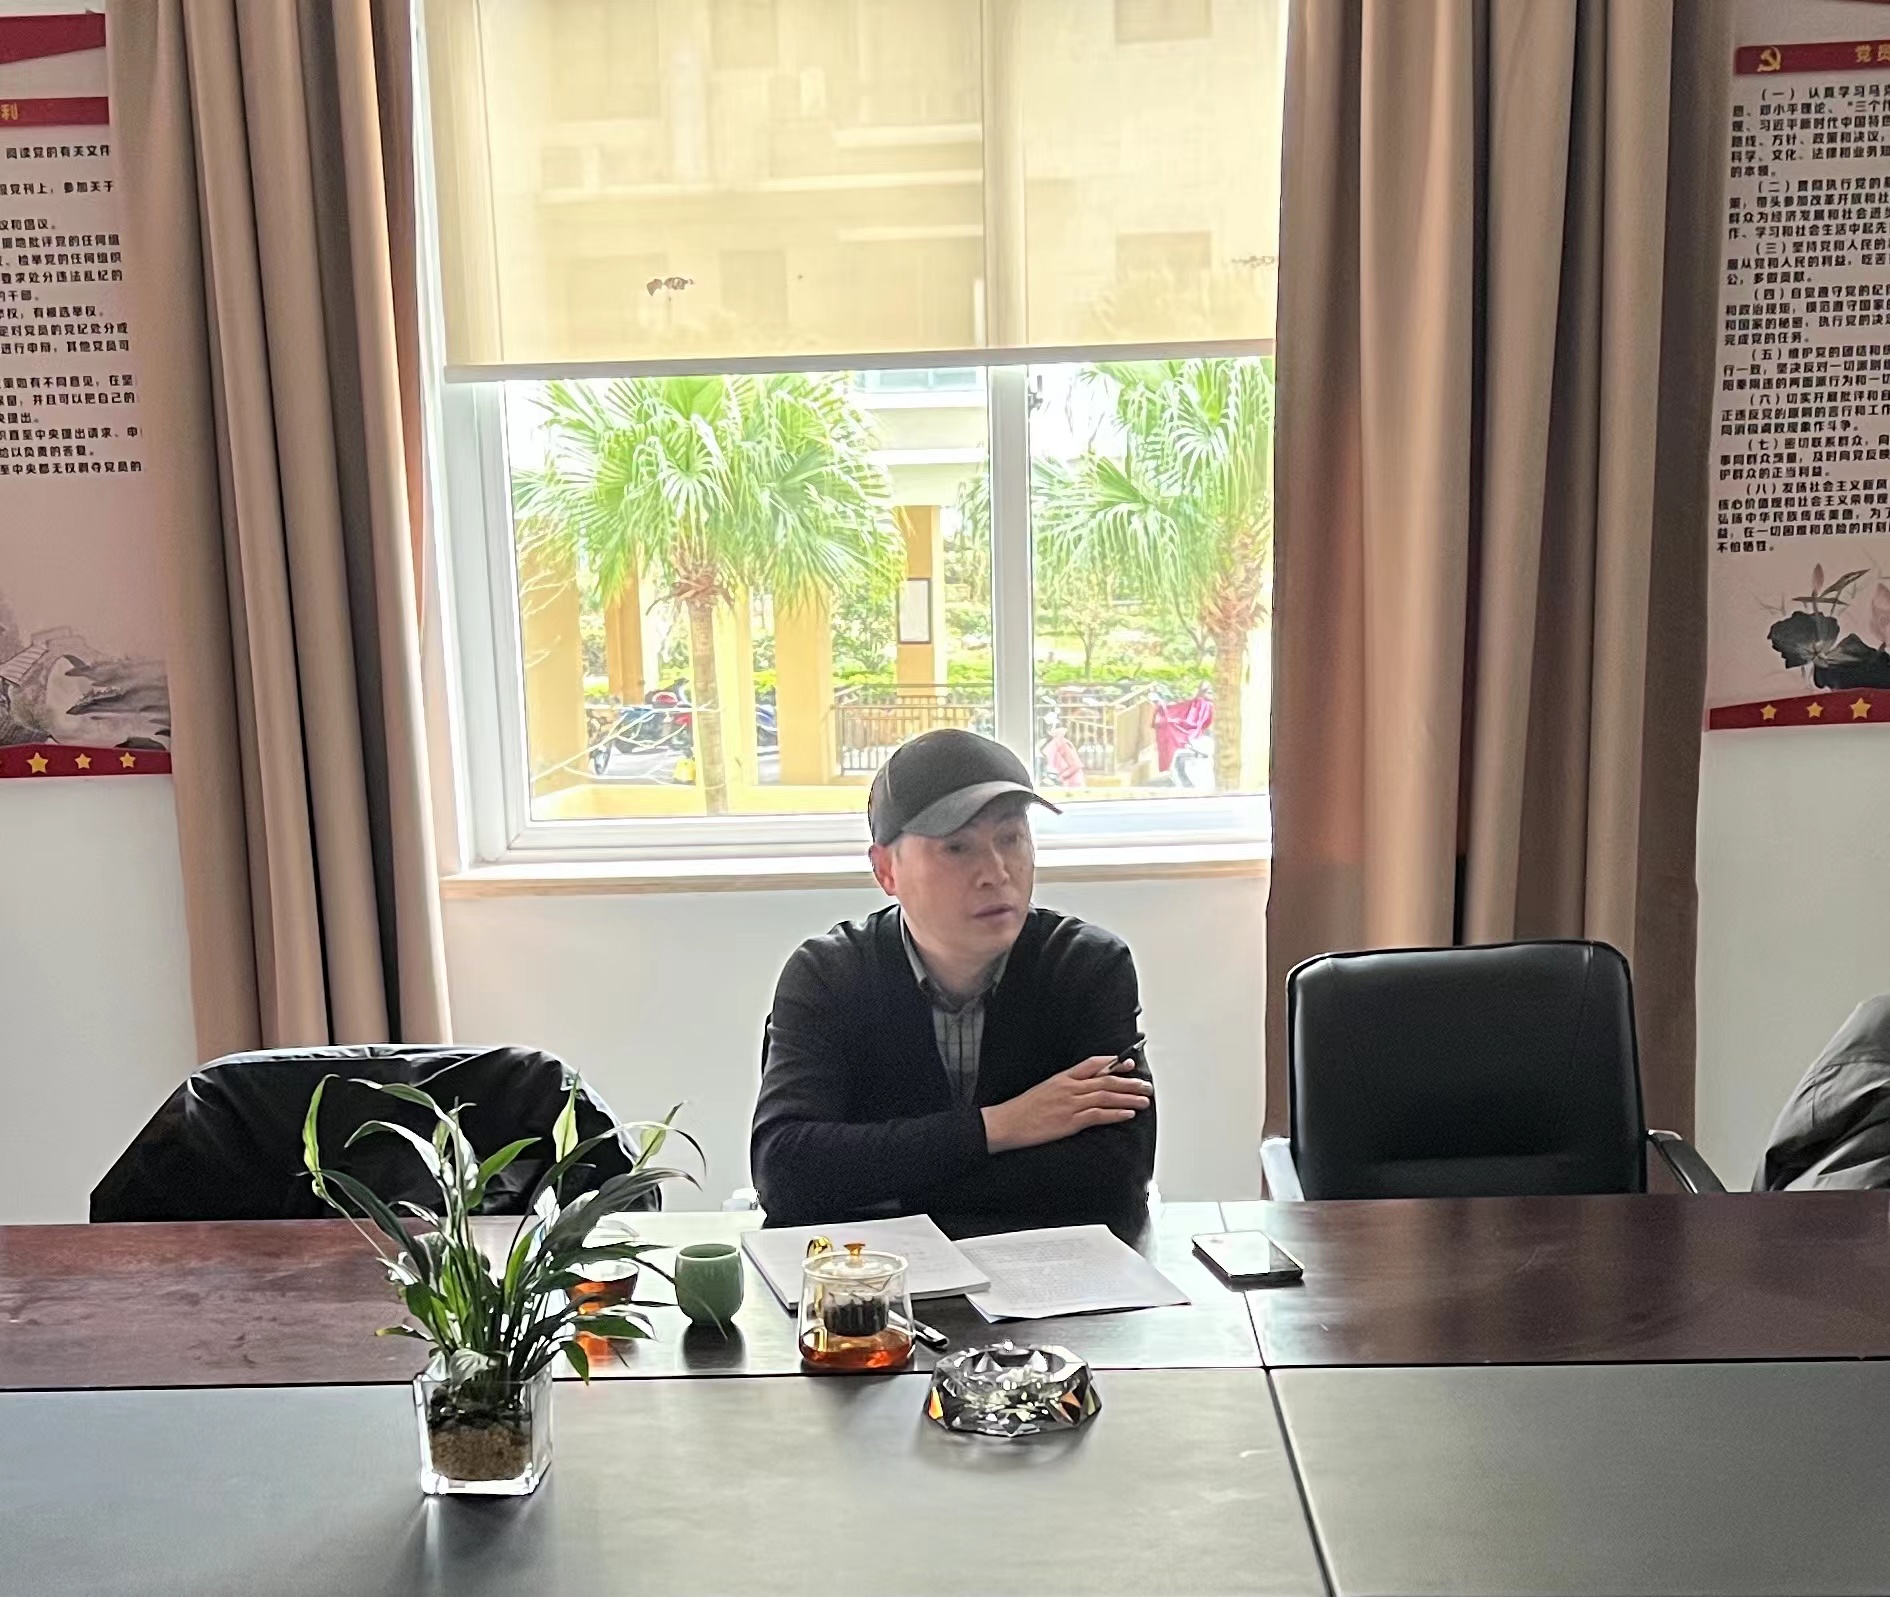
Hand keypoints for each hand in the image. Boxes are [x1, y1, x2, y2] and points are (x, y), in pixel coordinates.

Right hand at [981, 1056, 1152, 1154]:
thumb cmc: (1023, 1110)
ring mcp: (1070, 1104)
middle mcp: (1069, 1088)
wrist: (1007, 1123)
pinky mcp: (1070, 1121)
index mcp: (1062, 1078)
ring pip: (1106, 1097)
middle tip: (1146, 1085)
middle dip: (1129, 1083)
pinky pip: (1098, 1115)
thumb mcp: (1044, 1090)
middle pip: (1106, 1081)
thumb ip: (1063, 1087)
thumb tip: (1081, 1089)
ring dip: (1128, 1098)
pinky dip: (1115, 1114)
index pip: (1092, 1064)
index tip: (1129, 1064)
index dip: (1113, 1064)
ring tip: (1144, 1100)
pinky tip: (1128, 1114)